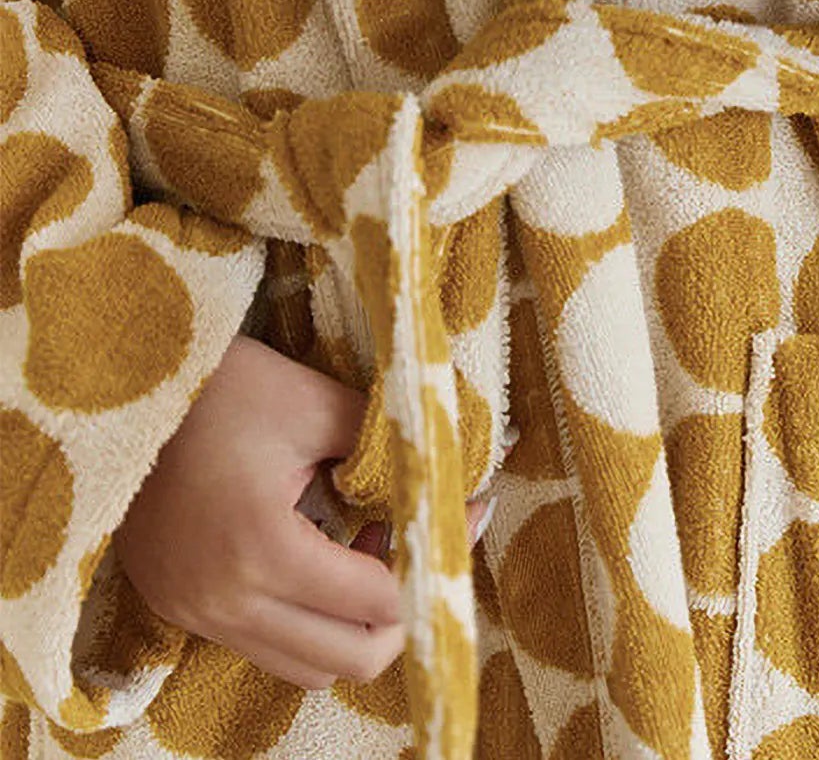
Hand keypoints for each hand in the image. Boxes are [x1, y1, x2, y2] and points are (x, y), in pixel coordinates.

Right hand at [114, 336, 489, 690]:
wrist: (118, 391)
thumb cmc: (224, 387)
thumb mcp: (315, 402)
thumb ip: (389, 441)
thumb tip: (455, 461)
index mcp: (262, 552)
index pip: (380, 601)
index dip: (438, 556)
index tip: (467, 508)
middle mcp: (226, 604)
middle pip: (351, 658)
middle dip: (404, 608)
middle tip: (415, 535)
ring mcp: (196, 615)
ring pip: (308, 666)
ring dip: (355, 623)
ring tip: (368, 542)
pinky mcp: (180, 609)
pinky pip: (267, 647)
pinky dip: (311, 622)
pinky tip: (325, 554)